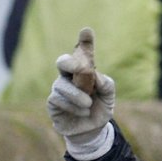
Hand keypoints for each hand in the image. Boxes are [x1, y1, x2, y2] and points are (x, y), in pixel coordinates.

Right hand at [46, 29, 115, 159]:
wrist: (92, 130)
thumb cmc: (100, 108)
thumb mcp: (109, 97)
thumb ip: (107, 85)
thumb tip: (96, 76)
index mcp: (85, 71)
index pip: (83, 53)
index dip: (84, 42)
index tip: (87, 31)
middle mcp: (69, 76)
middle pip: (62, 62)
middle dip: (69, 62)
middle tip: (80, 67)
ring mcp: (59, 88)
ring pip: (62, 85)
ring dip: (78, 95)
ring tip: (88, 104)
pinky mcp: (52, 102)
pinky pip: (58, 99)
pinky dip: (73, 106)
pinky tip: (82, 111)